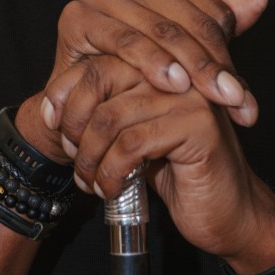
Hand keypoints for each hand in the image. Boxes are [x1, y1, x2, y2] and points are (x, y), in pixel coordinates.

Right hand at [16, 0, 266, 174]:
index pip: (209, 11)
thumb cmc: (135, 76)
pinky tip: (173, 84)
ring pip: (160, 31)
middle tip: (237, 103)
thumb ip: (220, 25)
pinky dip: (151, 62)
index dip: (229, 55)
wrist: (82, 105)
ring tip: (213, 97)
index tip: (244, 98)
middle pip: (187, 22)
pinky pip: (124, 39)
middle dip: (214, 67)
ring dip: (191, 67)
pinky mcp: (76, 16)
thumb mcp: (185, 55)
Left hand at [42, 54, 274, 263]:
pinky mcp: (198, 126)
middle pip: (100, 78)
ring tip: (91, 181)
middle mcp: (177, 69)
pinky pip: (131, 145)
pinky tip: (113, 189)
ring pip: (110, 117)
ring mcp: (191, 95)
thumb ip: (99, 112)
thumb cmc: (176, 173)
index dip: (64, 93)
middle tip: (72, 156)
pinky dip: (111, 173)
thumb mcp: (130, 135)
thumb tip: (47, 107)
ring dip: (89, 157)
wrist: (227, 213)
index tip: (53, 126)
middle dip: (74, 123)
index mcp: (161, 62)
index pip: (97, 61)